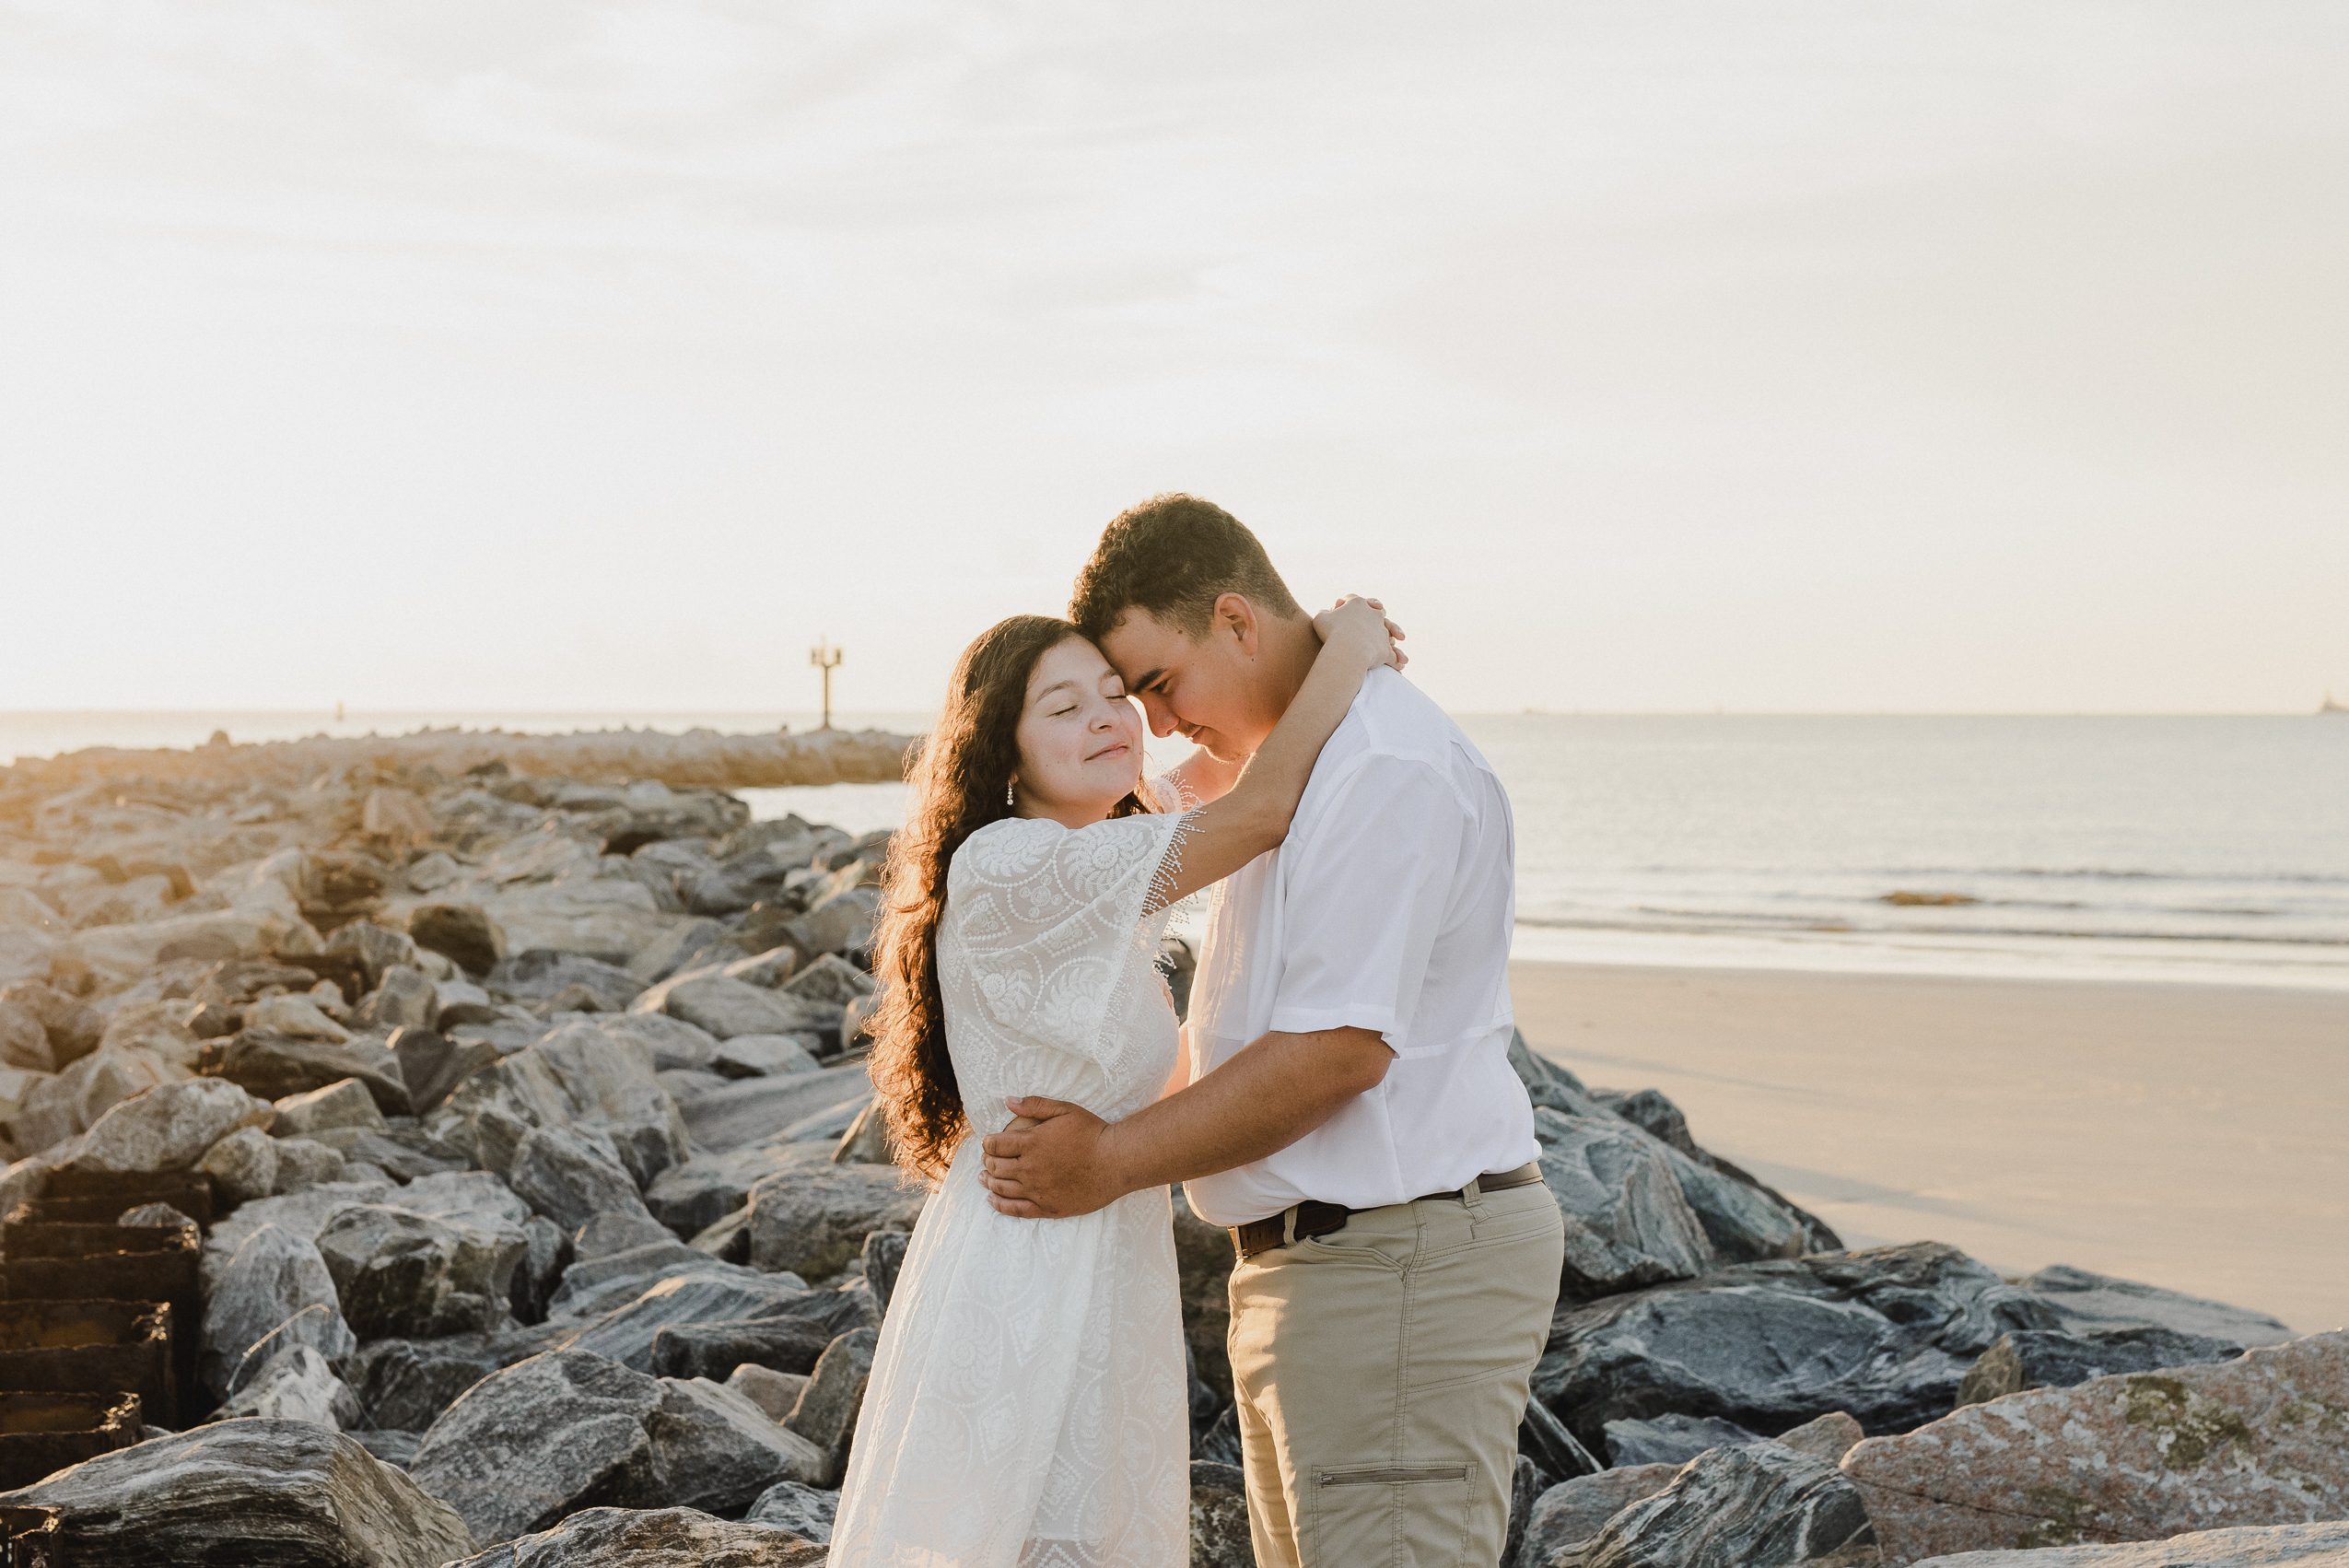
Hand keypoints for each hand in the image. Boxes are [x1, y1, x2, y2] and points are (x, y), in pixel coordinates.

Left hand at [978, 1096, 1125, 1217]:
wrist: (1116, 1161)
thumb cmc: (1093, 1133)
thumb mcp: (1065, 1110)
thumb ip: (1035, 1105)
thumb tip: (1008, 1100)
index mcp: (1032, 1143)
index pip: (995, 1145)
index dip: (988, 1143)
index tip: (988, 1142)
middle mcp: (1030, 1168)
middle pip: (995, 1167)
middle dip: (987, 1161)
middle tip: (987, 1159)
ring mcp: (1038, 1190)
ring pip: (1001, 1189)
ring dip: (989, 1182)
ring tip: (984, 1178)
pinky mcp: (1048, 1207)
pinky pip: (1016, 1209)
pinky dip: (1000, 1205)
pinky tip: (992, 1200)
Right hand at [1312, 594, 1407, 672]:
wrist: (1346, 648)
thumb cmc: (1331, 632)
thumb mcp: (1320, 618)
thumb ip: (1324, 614)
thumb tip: (1326, 613)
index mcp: (1357, 604)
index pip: (1354, 599)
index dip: (1350, 602)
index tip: (1344, 604)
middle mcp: (1374, 615)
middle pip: (1378, 611)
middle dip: (1377, 613)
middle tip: (1378, 613)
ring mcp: (1382, 632)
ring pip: (1391, 632)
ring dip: (1395, 634)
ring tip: (1398, 639)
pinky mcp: (1386, 649)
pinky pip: (1393, 655)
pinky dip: (1397, 660)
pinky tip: (1401, 665)